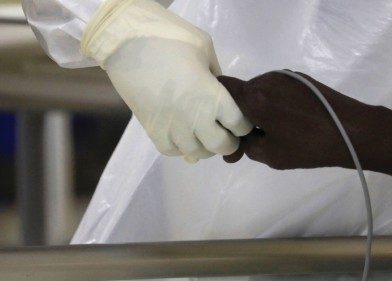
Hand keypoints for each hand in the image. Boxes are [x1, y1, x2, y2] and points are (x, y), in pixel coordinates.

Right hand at [81, 0, 251, 161]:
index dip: (244, 126)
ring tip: (204, 136)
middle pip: (221, 146)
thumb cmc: (170, 39)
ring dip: (204, 147)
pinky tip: (182, 137)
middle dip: (229, 142)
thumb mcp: (205, 49)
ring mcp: (172, 127)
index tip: (242, 122)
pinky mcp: (152, 130)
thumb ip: (217, 75)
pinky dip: (180, 148)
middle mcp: (196, 119)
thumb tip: (219, 90)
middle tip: (227, 134)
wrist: (126, 42)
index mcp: (213, 97)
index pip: (239, 125)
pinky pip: (171, 151)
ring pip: (196, 153)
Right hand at [218, 71, 387, 169]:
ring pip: (258, 93)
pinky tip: (284, 125)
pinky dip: (272, 106)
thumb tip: (236, 144)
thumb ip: (245, 146)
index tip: (220, 127)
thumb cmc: (308, 146)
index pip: (222, 88)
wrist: (352, 131)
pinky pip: (275, 91)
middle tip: (243, 144)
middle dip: (237, 117)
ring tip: (266, 136)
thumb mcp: (270, 155)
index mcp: (255, 96)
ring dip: (256, 111)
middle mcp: (266, 80)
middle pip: (240, 93)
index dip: (215, 105)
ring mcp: (285, 77)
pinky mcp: (300, 79)